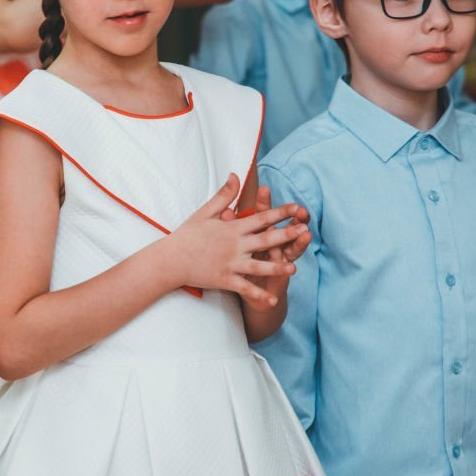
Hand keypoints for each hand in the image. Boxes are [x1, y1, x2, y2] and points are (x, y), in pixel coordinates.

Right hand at [169, 174, 308, 310]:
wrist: (170, 259)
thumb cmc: (187, 235)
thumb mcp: (206, 211)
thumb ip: (225, 195)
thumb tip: (236, 175)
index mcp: (233, 228)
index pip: (261, 218)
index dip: (281, 212)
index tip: (297, 207)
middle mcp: (234, 245)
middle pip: (265, 240)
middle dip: (286, 235)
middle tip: (305, 231)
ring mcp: (230, 263)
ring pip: (258, 266)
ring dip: (276, 267)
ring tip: (294, 268)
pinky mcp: (224, 280)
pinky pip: (244, 289)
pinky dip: (258, 295)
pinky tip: (272, 301)